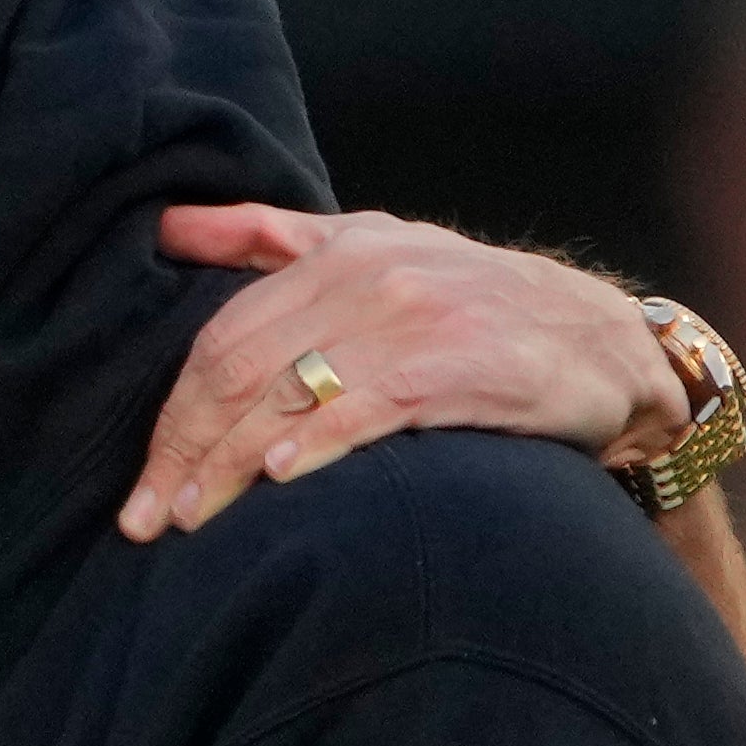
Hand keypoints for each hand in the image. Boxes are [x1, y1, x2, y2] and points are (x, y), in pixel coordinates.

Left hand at [120, 206, 688, 539]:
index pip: (220, 338)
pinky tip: (280, 478)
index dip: (171, 415)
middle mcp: (368, 277)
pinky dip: (317, 441)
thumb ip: (268, 237)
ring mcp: (413, 320)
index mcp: (337, 251)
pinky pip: (367, 404)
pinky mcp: (457, 365)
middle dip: (183, 450)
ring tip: (191, 520)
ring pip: (289, 393)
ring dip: (229, 465)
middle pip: (238, 369)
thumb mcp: (373, 246)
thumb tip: (165, 225)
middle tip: (148, 518)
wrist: (605, 346)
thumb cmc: (472, 304)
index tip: (140, 483)